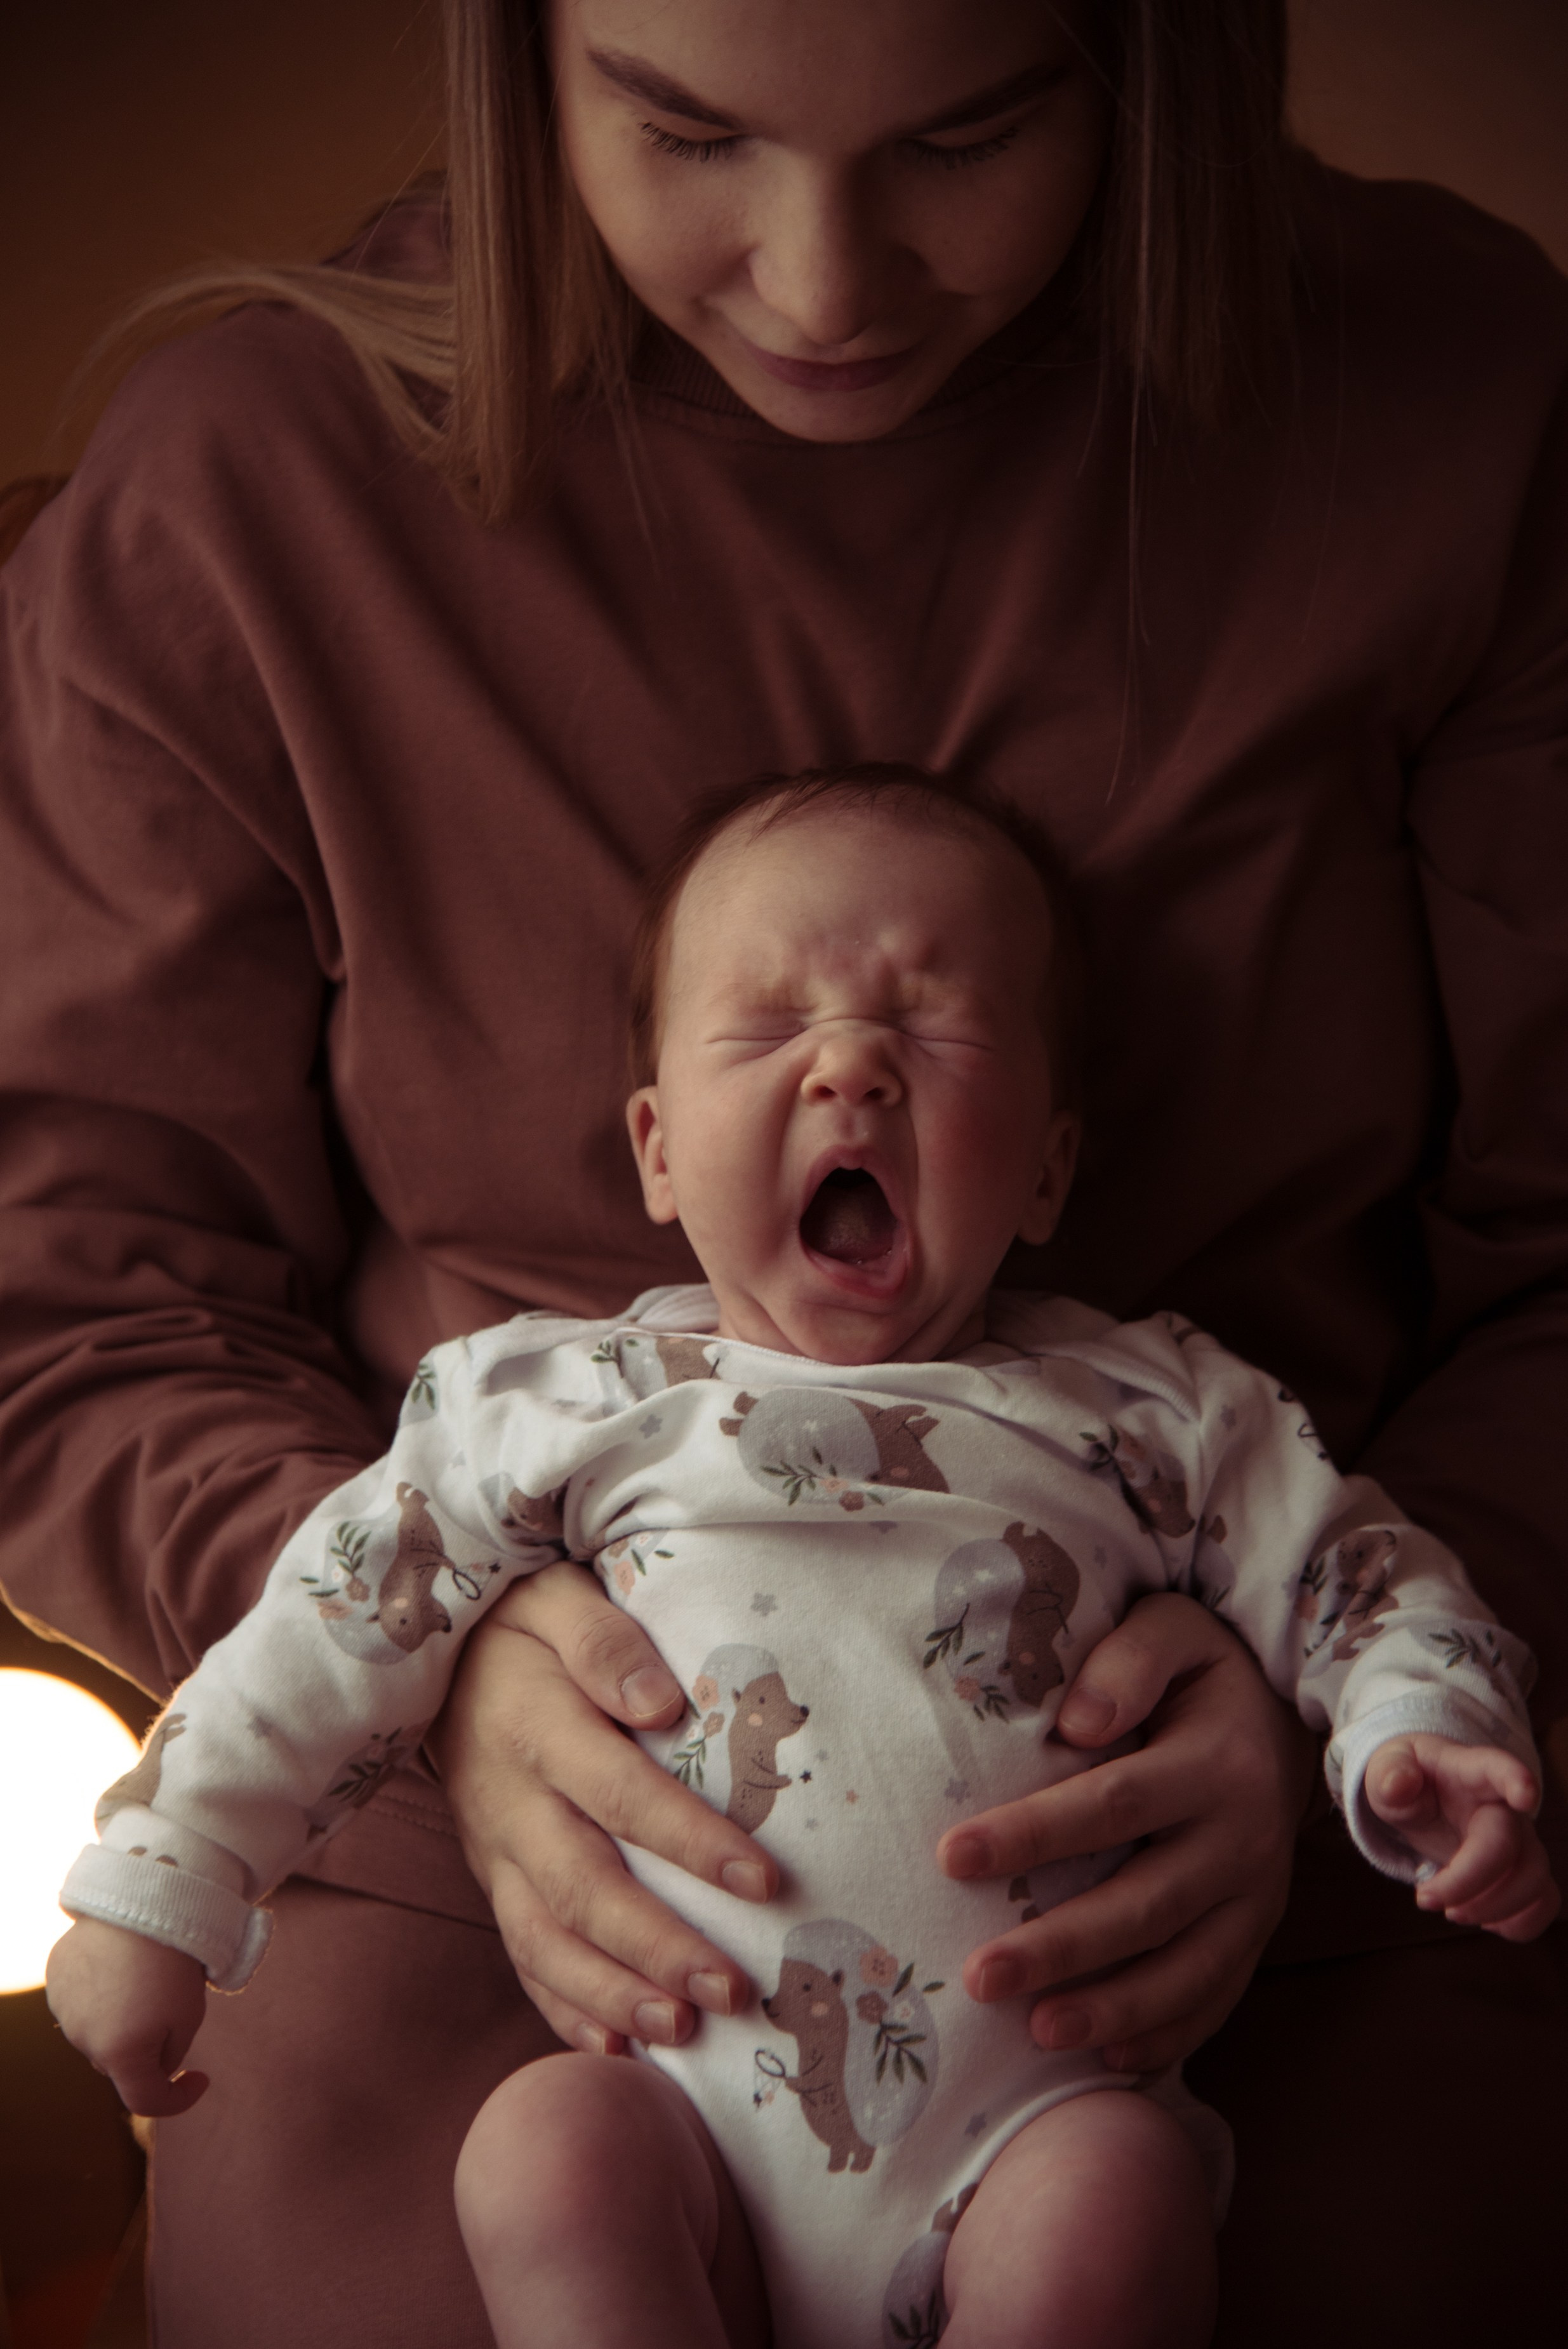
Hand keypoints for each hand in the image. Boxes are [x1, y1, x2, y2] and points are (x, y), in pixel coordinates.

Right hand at [45, 1918, 207, 2116]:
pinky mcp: (56, 1978)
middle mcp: (82, 2039)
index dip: (178, 2099)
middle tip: (174, 2000)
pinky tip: (120, 1960)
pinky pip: (82, 2000)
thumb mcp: (189, 2015)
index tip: (202, 2078)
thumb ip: (169, 2054)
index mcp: (118, 2055)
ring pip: (100, 2030)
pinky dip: (102, 1991)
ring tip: (146, 1971)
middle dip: (149, 2045)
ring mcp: (63, 2008)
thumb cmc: (174, 1959)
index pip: (146, 2100)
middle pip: (122, 2061)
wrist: (142, 1899)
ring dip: (122, 2017)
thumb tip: (154, 2065)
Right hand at [427, 1560, 778, 2056]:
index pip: (620, 1794)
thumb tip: (661, 1702)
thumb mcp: (555, 1597)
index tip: (764, 1880)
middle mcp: (510, 1802)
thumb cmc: (522, 1620)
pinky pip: (521, 1953)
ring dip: (615, 1993)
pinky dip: (563, 2006)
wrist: (431, 1649)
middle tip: (734, 1990)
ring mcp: (494, 1850)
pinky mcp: (492, 1877)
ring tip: (683, 2033)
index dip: (690, 1841)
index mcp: (534, 1727)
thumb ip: (604, 1642)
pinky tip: (616, 2046)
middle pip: (583, 1889)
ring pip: (547, 1939)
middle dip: (658, 1949)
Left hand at [936, 1592, 1316, 2071]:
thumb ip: (1127, 1662)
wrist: (1285, 1716)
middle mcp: (1243, 1839)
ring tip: (1035, 2032)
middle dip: (1060, 1947)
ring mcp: (1257, 1898)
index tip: (952, 1856)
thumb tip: (1078, 1723)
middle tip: (978, 1976)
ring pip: (1183, 1967)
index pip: (1114, 1804)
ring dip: (1108, 2005)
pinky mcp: (1257, 1933)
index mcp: (1215, 1762)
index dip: (1034, 1833)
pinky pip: (1214, 1996)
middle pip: (1144, 1904)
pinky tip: (1109, 2057)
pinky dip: (1164, 2032)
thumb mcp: (1172, 1631)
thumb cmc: (1199, 1670)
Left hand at [1364, 1734, 1559, 1939]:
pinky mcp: (1523, 1871)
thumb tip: (1398, 1785)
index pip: (1498, 1769)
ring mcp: (1519, 1841)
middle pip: (1508, 1845)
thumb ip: (1388, 1775)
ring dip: (1495, 1908)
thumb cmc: (1408, 1779)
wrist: (1421, 1795)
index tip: (1526, 1795)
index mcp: (1469, 1773)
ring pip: (1535, 1879)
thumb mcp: (1387, 1770)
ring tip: (1452, 1913)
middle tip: (1425, 1899)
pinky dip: (1520, 1923)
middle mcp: (1504, 1807)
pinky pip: (1544, 1902)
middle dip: (1468, 1882)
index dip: (1516, 1780)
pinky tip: (1485, 1921)